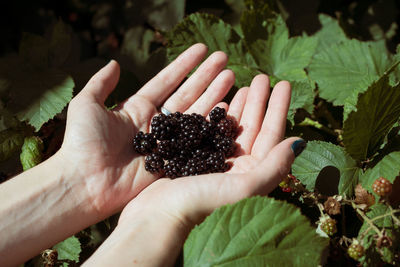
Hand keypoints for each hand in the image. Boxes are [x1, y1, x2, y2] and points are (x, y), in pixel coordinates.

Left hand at [57, 44, 235, 216]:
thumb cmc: (83, 143)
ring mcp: (167, 142)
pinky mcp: (173, 161)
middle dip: (206, 76)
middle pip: (187, 94)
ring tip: (231, 77)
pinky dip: (211, 126)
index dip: (184, 65)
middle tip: (224, 59)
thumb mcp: (86, 105)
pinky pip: (196, 142)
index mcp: (138, 108)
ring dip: (214, 95)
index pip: (167, 81)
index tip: (202, 49)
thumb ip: (102, 83)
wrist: (85, 182)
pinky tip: (227, 110)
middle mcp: (156, 123)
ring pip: (195, 114)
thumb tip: (115, 62)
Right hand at [84, 74, 305, 265]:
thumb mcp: (243, 187)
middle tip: (262, 76)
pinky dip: (216, 114)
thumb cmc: (199, 203)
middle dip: (259, 101)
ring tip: (243, 83)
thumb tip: (300, 142)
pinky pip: (211, 130)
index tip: (284, 84)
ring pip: (232, 127)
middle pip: (252, 127)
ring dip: (239, 105)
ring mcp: (215, 161)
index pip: (271, 135)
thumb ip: (273, 167)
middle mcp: (236, 167)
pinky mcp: (195, 157)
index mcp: (251, 173)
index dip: (279, 108)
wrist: (157, 216)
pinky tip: (220, 100)